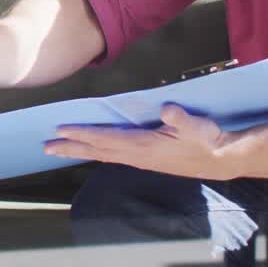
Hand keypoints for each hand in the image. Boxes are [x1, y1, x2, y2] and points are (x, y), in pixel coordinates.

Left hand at [44, 104, 235, 180]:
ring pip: (103, 155)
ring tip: (60, 148)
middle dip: (70, 148)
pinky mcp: (146, 160)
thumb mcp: (196, 126)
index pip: (105, 139)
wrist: (222, 159)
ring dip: (80, 151)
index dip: (82, 134)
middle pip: (97, 151)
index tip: (60, 131)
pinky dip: (97, 152)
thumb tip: (167, 109)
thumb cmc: (207, 140)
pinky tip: (91, 150)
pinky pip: (114, 155)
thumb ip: (180, 118)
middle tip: (45, 147)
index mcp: (144, 146)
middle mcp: (137, 156)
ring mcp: (141, 160)